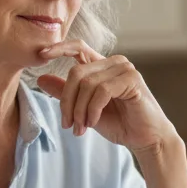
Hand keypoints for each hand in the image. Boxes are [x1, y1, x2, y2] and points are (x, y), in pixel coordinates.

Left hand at [36, 40, 178, 153]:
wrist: (146, 140)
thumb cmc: (120, 123)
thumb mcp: (85, 109)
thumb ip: (66, 93)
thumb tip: (41, 78)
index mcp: (102, 66)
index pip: (78, 47)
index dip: (59, 48)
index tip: (40, 56)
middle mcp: (114, 62)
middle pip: (76, 72)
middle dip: (67, 101)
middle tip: (68, 124)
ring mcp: (125, 69)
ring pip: (87, 83)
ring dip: (79, 110)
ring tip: (81, 128)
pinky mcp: (132, 79)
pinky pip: (101, 91)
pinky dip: (92, 110)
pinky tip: (93, 123)